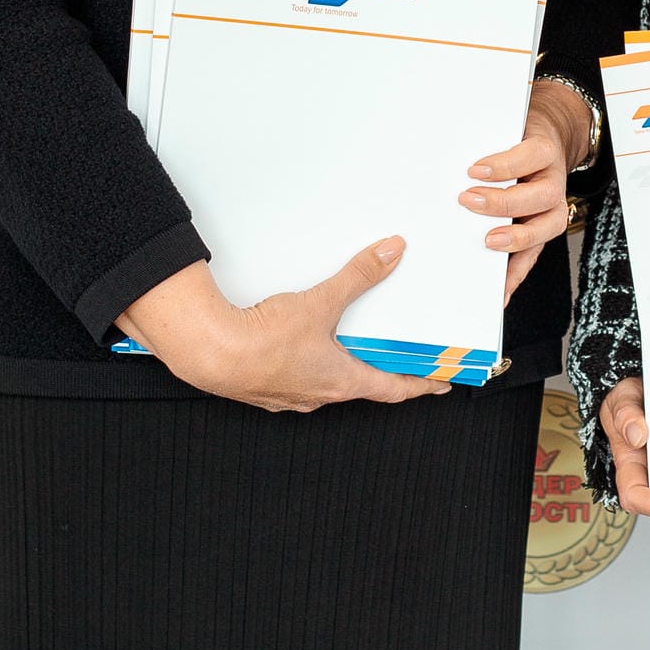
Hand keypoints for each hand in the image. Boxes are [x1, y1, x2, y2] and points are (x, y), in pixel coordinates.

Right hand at [116, 244, 451, 413]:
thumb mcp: (320, 303)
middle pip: (363, 385)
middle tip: (400, 359)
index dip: (421, 384)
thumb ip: (358, 276)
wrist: (208, 352)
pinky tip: (302, 346)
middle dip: (382, 371)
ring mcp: (291, 396)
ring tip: (351, 345)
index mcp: (341, 381)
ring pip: (328, 383)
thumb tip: (390, 253)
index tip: (440, 383)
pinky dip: (310, 365)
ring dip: (344, 367)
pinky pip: (298, 379)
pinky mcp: (265, 389)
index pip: (395, 389)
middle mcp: (319, 395)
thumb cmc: (260, 342)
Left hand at [459, 80, 586, 303]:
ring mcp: (552, 208)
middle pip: (540, 195)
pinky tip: (499, 288)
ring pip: (547, 227)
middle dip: (504, 203)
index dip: (504, 165)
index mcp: (544, 151)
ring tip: (488, 243)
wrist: (545, 142)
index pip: (531, 155)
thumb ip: (483, 138)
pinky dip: (516, 273)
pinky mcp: (543, 231)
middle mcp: (553, 181)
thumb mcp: (504, 130)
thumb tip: (442, 152)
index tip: (473, 170)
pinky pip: (534, 255)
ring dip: (518, 238)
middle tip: (469, 202)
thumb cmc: (515, 139)